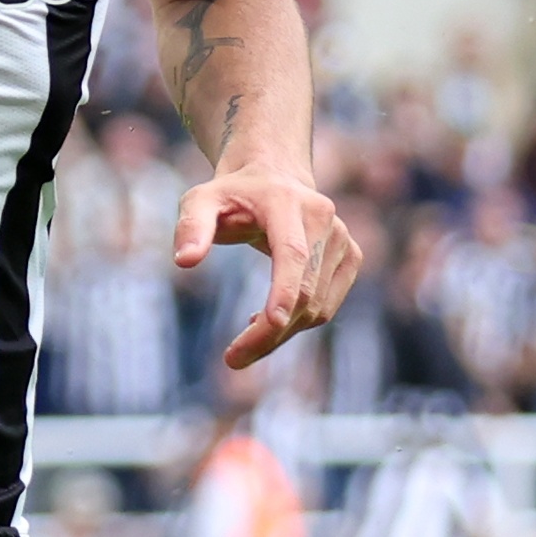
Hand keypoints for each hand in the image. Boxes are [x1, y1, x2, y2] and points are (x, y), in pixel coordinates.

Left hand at [178, 162, 354, 371]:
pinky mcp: (351, 256)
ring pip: (318, 307)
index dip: (284, 292)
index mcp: (287, 202)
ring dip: (282, 333)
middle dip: (270, 333)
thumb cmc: (231, 195)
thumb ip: (191, 227)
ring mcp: (342, 238)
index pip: (292, 254)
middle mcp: (323, 218)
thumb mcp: (200, 201)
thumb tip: (184, 261)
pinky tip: (270, 318)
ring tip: (245, 337)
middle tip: (233, 359)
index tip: (268, 325)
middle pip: (304, 291)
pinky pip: (327, 306)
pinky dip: (299, 322)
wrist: (273, 177)